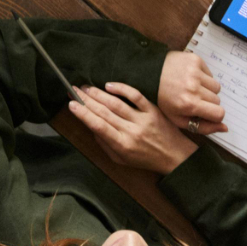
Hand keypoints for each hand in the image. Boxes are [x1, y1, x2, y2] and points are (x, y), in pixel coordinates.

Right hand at [68, 82, 197, 172]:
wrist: (175, 156)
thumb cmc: (145, 159)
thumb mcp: (122, 160)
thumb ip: (105, 145)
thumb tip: (91, 127)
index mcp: (122, 145)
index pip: (99, 126)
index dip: (84, 114)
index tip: (71, 104)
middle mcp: (131, 131)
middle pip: (105, 112)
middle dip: (87, 100)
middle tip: (74, 90)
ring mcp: (142, 119)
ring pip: (117, 103)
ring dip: (99, 94)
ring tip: (86, 87)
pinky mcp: (152, 109)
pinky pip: (136, 96)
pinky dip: (122, 89)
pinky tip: (109, 85)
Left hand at [157, 51, 225, 136]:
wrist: (150, 74)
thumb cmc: (164, 100)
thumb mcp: (179, 120)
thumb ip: (203, 127)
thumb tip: (225, 128)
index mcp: (189, 104)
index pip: (219, 113)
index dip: (214, 115)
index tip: (206, 113)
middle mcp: (194, 87)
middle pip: (217, 100)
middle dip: (209, 103)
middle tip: (195, 100)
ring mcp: (195, 72)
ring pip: (216, 86)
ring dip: (207, 89)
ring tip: (193, 89)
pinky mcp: (196, 60)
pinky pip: (210, 73)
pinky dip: (204, 77)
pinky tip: (191, 78)